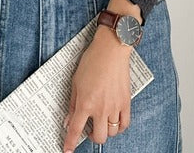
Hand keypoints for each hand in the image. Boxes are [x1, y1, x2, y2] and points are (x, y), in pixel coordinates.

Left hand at [62, 26, 131, 150]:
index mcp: (85, 103)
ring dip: (105, 131)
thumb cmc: (92, 61)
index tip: (67, 150)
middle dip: (91, 136)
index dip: (70, 142)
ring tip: (101, 121)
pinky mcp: (126, 103)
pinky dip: (118, 127)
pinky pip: (124, 124)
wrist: (111, 50)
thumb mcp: (75, 81)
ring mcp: (115, 107)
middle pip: (97, 137)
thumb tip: (68, 120)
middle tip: (88, 128)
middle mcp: (101, 108)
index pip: (76, 130)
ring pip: (111, 133)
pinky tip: (113, 121)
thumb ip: (73, 103)